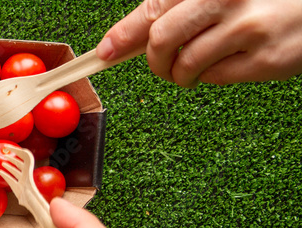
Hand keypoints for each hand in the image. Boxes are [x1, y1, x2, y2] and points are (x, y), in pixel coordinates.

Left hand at [96, 0, 301, 86]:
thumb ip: (178, 8)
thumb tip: (124, 39)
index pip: (154, 8)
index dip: (123, 34)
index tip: (105, 51)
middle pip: (162, 39)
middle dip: (154, 59)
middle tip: (162, 64)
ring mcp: (248, 28)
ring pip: (186, 63)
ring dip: (182, 72)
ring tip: (198, 64)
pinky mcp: (265, 59)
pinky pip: (216, 77)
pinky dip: (212, 75)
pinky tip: (230, 60)